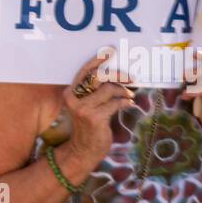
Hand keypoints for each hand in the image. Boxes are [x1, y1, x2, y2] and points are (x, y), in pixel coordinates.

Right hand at [55, 52, 135, 182]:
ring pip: (109, 89)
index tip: (110, 51)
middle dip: (117, 74)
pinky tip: (129, 104)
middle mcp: (74, 99)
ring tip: (130, 95)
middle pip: (98, 76)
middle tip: (131, 77)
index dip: (97, 60)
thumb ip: (95, 92)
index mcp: (70, 94)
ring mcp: (84, 109)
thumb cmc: (88, 127)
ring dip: (124, 91)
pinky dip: (125, 102)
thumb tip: (116, 76)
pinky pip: (116, 103)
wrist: (83, 151)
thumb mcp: (87, 106)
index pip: (84, 72)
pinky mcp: (95, 118)